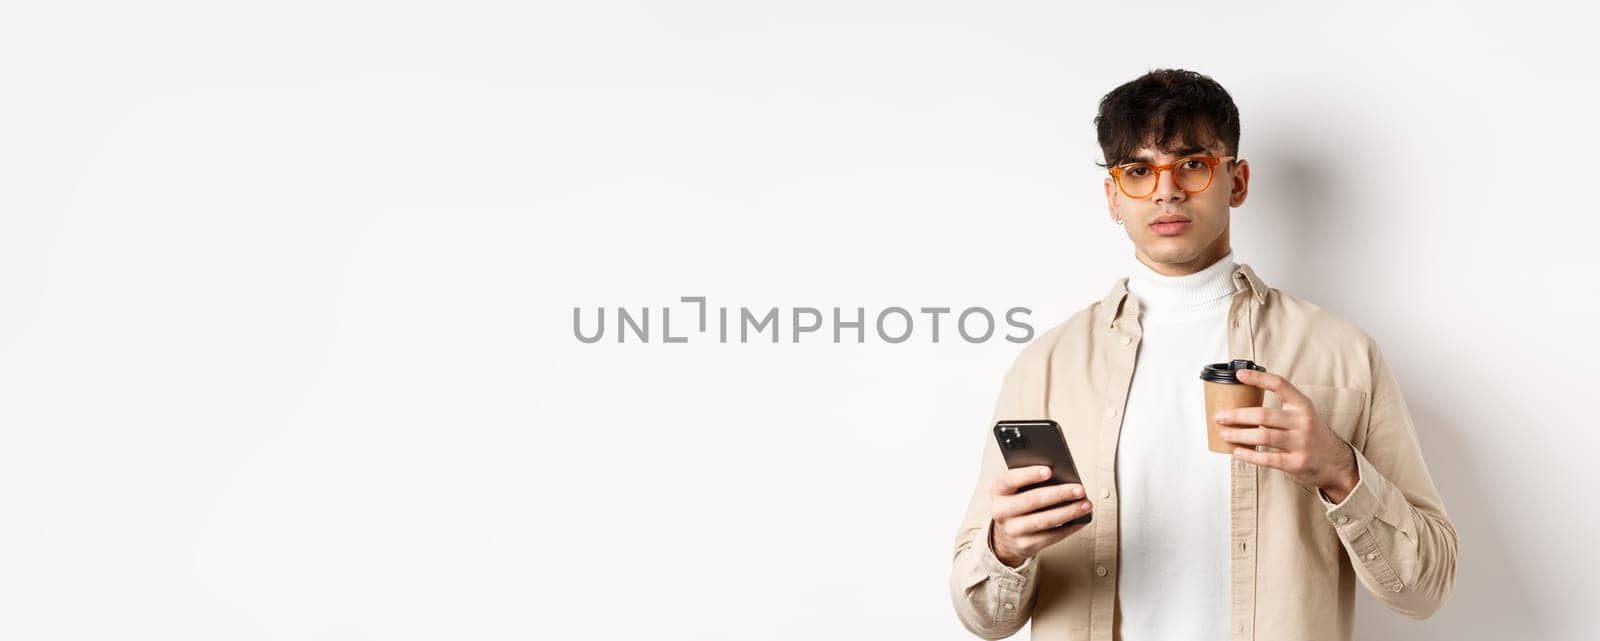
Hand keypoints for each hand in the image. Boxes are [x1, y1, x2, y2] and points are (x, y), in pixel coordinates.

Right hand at [988, 465, 1092, 567]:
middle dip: (1059, 494)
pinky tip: (1081, 520)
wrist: (1006, 536)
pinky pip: (1051, 537)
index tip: (1050, 470)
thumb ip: (1030, 480)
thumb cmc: (1017, 502)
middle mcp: (1001, 511)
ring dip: (1069, 512)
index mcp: (998, 491)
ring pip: (1045, 520)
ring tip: (1086, 504)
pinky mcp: (1025, 546)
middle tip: (1080, 489)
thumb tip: (1061, 476)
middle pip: (1033, 500)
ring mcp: (1012, 530)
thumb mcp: (1015, 489)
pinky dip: (1069, 528)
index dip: (1029, 474)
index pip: (1010, 479)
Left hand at [1215, 369, 1359, 502]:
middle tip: (1220, 416)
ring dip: (1239, 435)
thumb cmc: (1312, 435)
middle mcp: (1303, 421)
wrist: (1337, 462)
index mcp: (1302, 405)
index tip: (1239, 375)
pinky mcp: (1297, 462)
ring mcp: (1301, 443)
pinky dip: (1249, 455)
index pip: (1280, 384)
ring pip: (1263, 436)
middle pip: (1263, 414)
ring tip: (1225, 434)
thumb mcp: (1303, 415)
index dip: (1258, 378)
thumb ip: (1281, 409)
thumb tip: (1242, 405)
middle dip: (1237, 415)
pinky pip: (1267, 458)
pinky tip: (1237, 452)